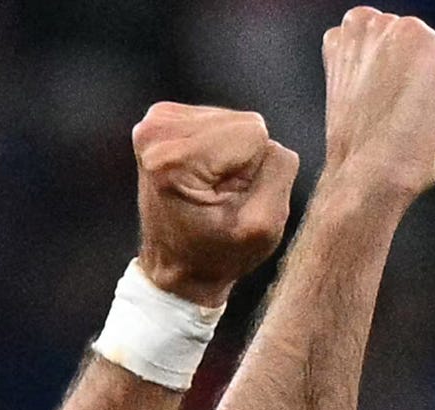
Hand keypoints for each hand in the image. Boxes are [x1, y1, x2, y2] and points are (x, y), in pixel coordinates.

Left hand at [131, 103, 296, 304]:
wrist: (175, 265)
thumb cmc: (216, 254)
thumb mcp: (262, 227)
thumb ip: (279, 170)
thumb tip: (270, 139)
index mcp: (173, 160)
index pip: (254, 133)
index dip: (254, 169)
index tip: (229, 198)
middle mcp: (155, 131)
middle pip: (243, 122)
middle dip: (242, 160)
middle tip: (219, 194)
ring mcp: (155, 122)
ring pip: (233, 120)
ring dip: (231, 155)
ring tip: (209, 187)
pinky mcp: (162, 119)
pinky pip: (219, 120)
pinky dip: (219, 148)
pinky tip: (201, 174)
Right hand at [318, 8, 434, 212]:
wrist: (366, 182)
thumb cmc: (369, 158)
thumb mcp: (388, 106)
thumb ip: (423, 79)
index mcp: (347, 40)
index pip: (416, 50)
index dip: (412, 87)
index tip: (383, 113)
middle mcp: (364, 25)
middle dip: (430, 87)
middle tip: (398, 119)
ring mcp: (391, 30)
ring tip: (408, 118)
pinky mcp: (419, 41)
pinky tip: (421, 115)